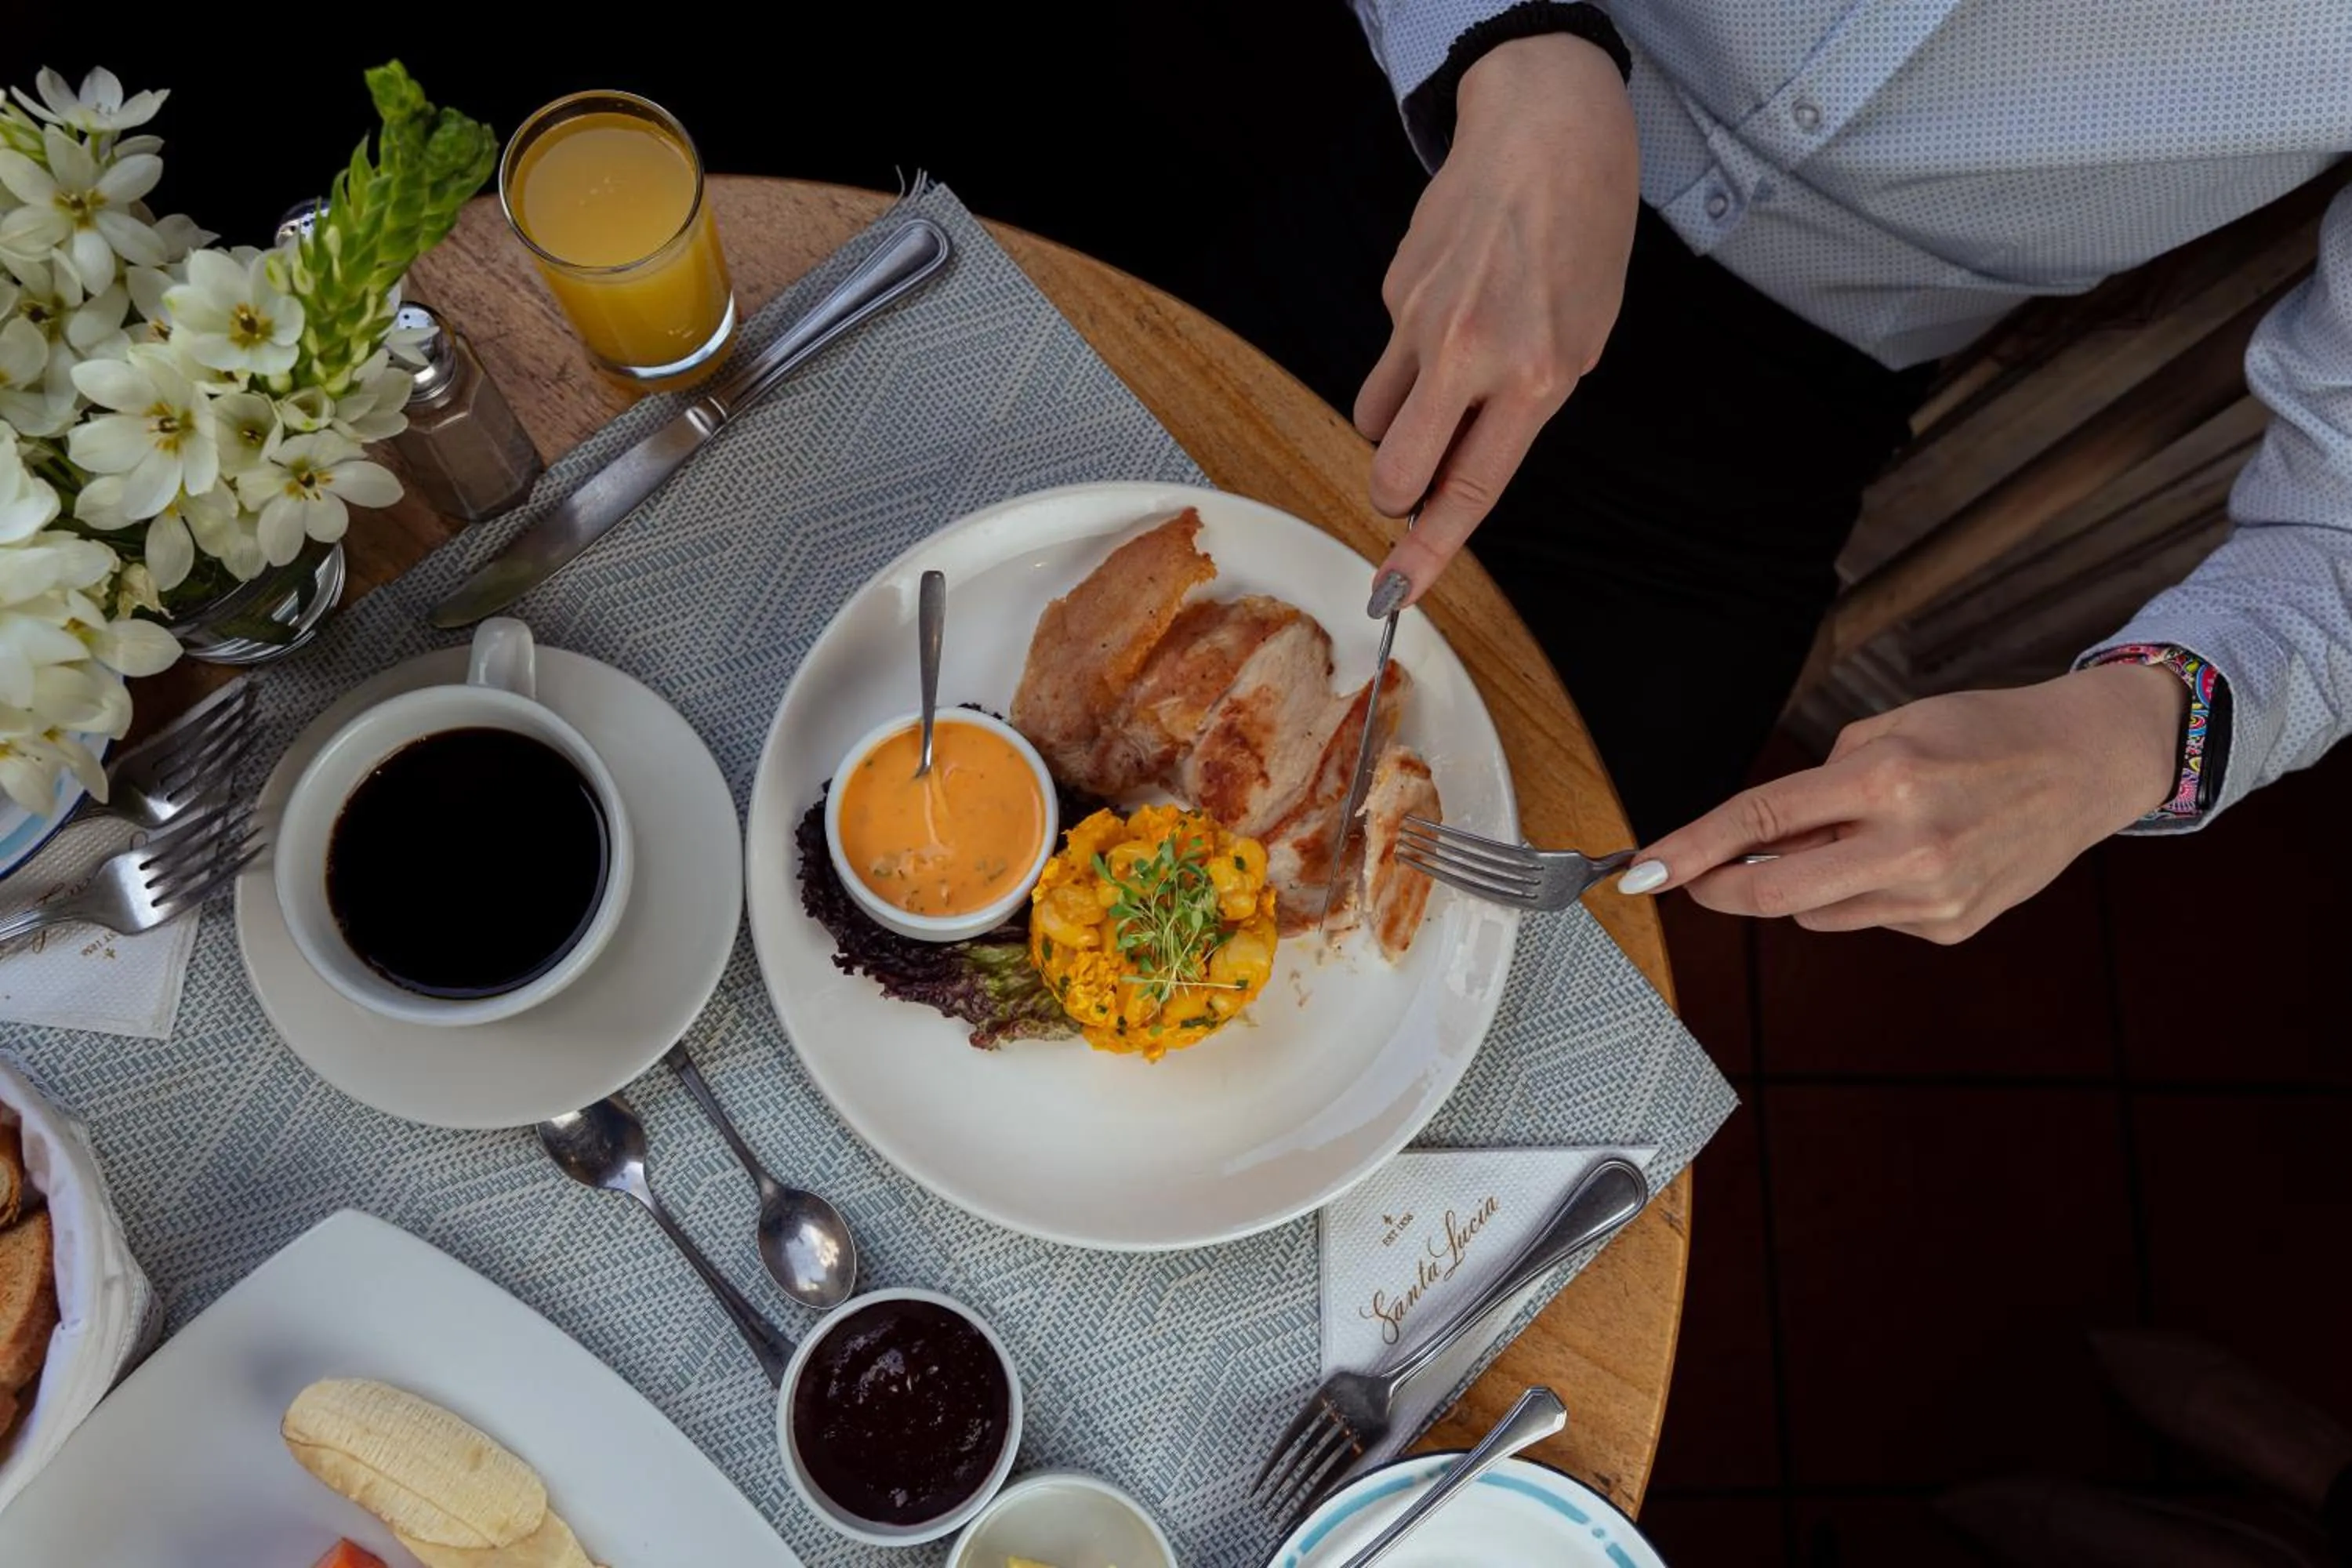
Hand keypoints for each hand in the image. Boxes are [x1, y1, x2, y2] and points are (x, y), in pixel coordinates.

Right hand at [1355, 32, 1637, 612]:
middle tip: (1411, 485)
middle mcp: (1470, 352)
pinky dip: (1413, 349)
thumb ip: (1523, 410)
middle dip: (1394, 495)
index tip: (1394, 594)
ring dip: (1399, 422)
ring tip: (1448, 372)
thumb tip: (1461, 466)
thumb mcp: (1583, 337)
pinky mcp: (1393, 288)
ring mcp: (1422, 320)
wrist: (1548, 130)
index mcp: (1534, 376)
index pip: (1467, 489)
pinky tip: (1457, 297)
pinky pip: (1388, 352)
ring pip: (1376, 416)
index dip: (1427, 554)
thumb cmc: (1582, 234)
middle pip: (1393, 470)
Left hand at [1618, 665, 2188, 942]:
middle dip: (1721, 887)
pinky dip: (1867, 892)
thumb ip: (1817, 790)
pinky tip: (1915, 858)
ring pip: (1815, 911)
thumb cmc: (1980, 735)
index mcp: (1886, 779)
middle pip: (1773, 892)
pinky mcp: (1952, 926)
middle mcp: (1910, 845)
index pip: (1759, 820)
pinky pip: (1869, 918)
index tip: (1644, 871)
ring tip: (1863, 836)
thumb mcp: (1890, 731)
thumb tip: (1750, 846)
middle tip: (1697, 876)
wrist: (2084, 765)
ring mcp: (1934, 895)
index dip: (1690, 849)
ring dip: (1808, 881)